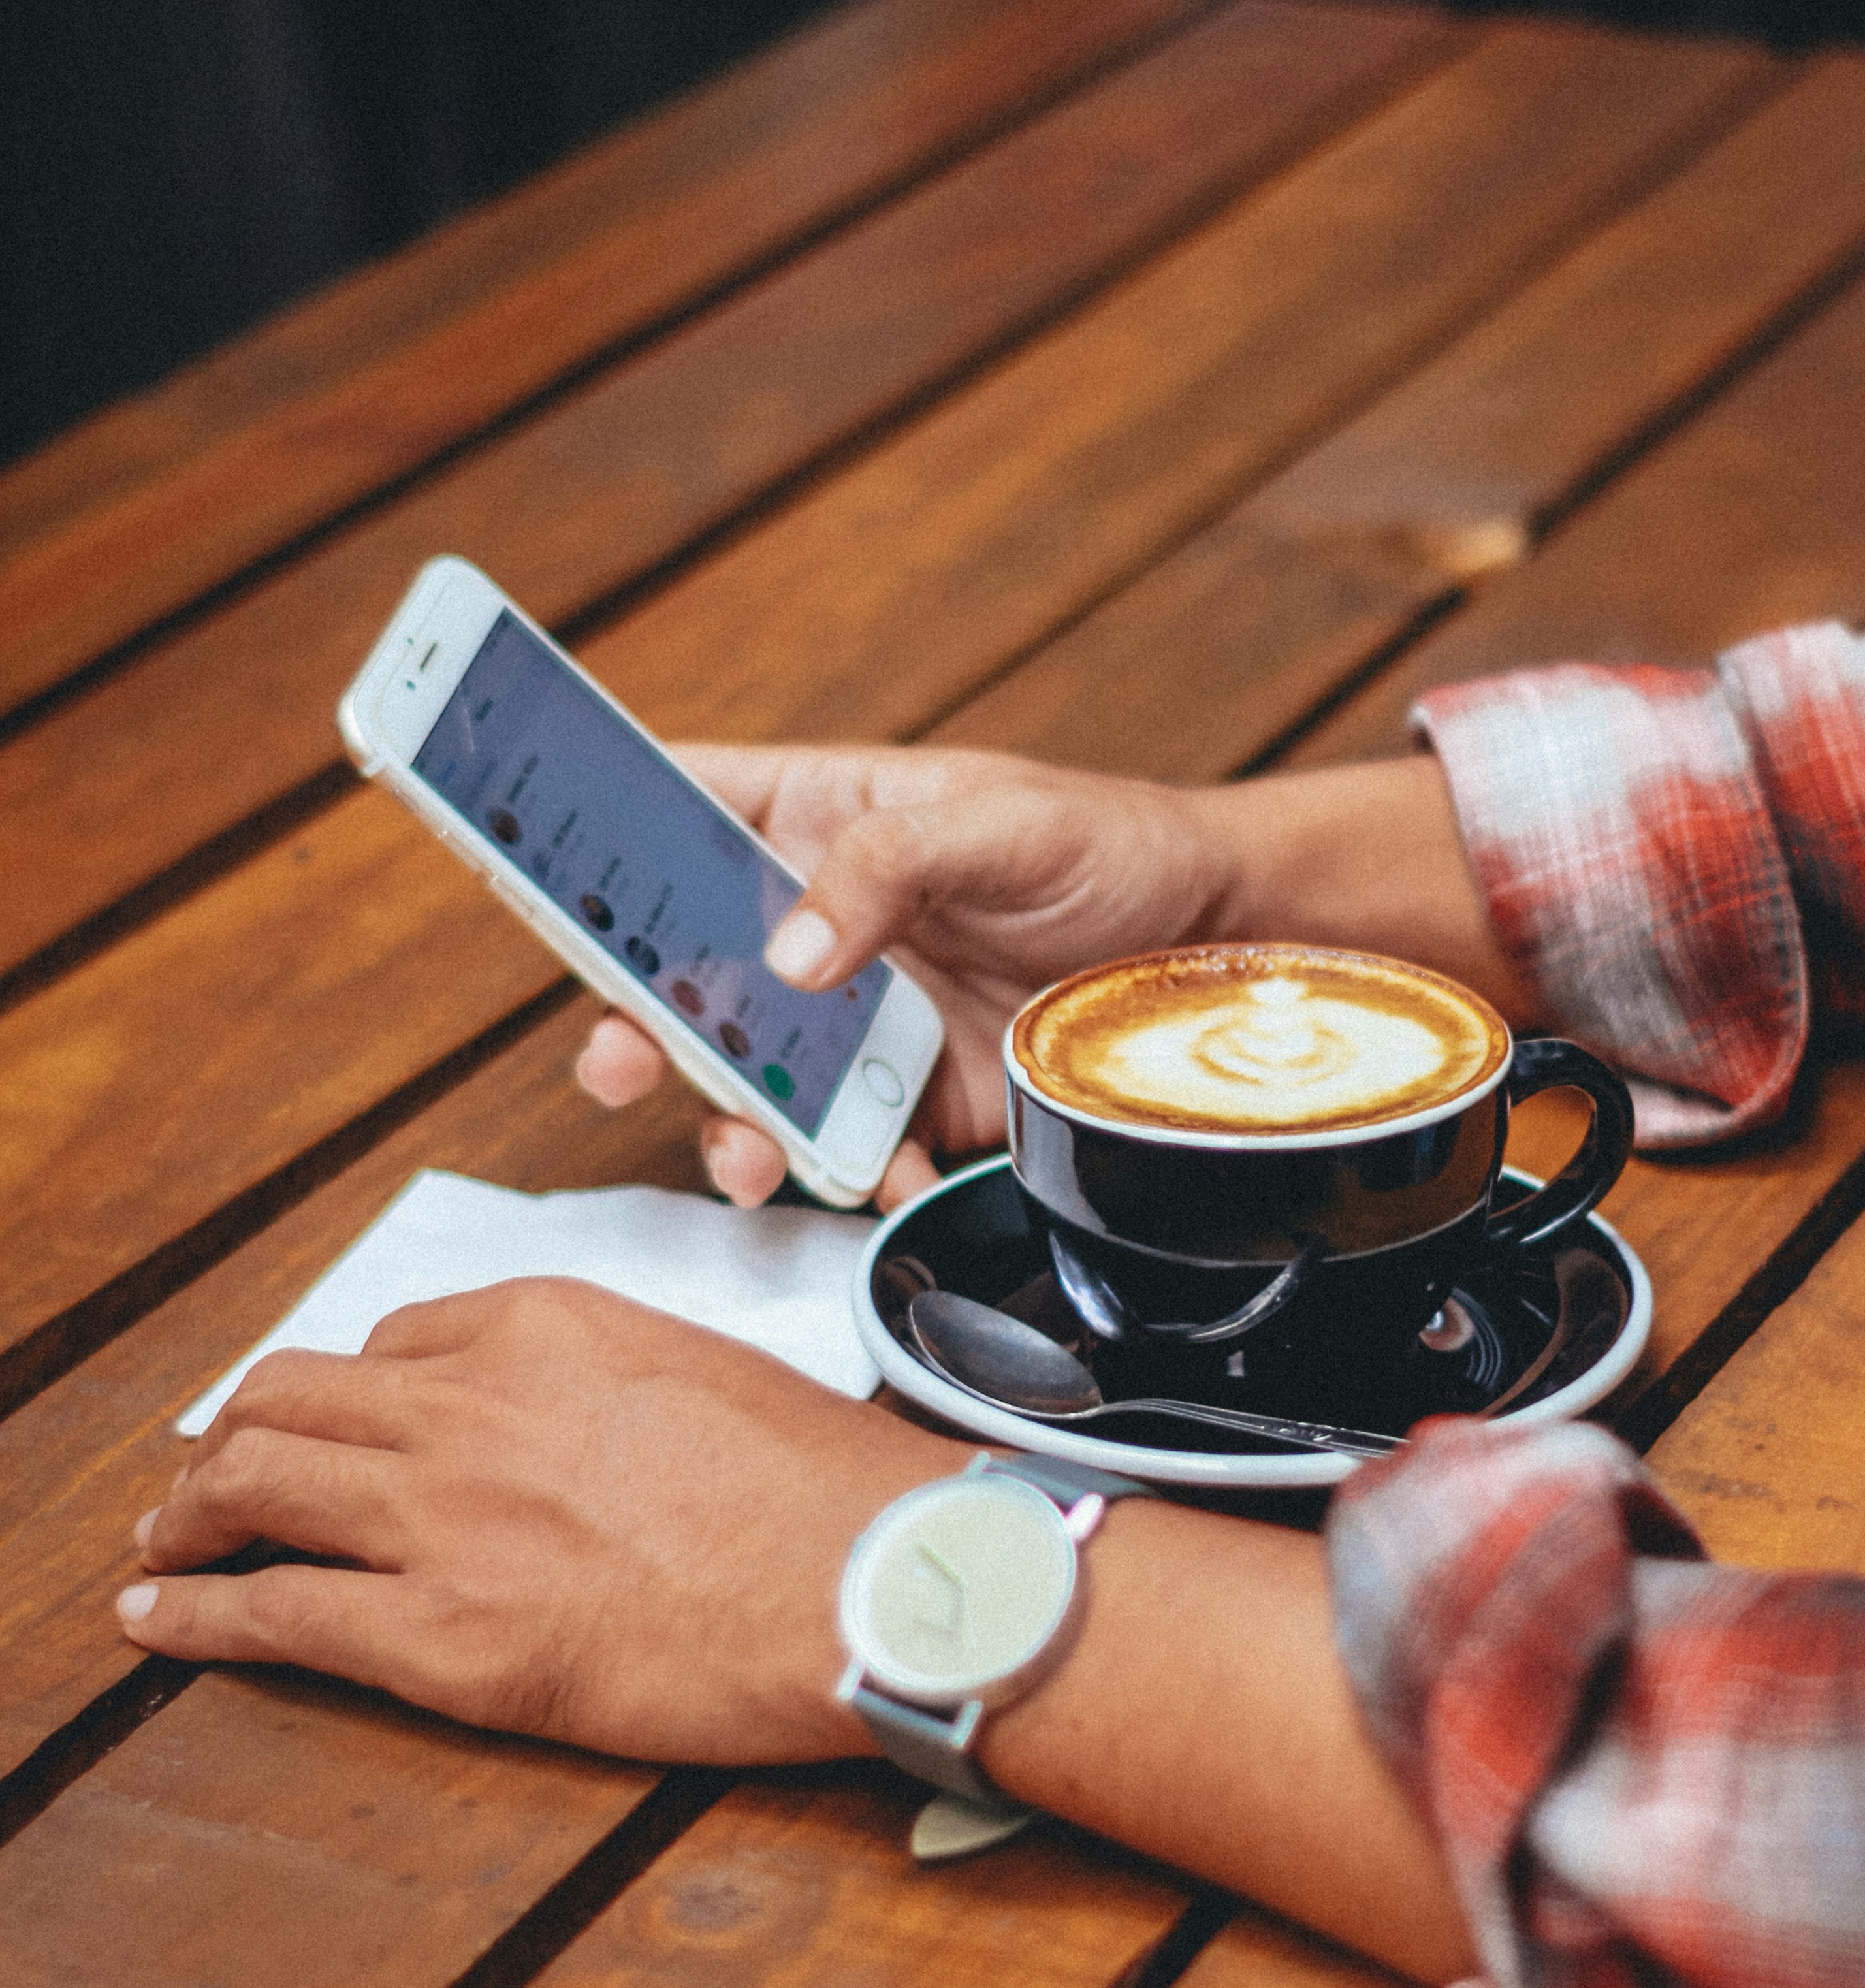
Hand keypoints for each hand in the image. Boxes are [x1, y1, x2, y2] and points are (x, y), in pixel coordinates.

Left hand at [113, 1277, 1471, 1985]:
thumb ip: (605, 1380)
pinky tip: (153, 1612)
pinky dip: (190, 1609)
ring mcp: (445, 1517)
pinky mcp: (439, 1634)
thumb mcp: (706, 1375)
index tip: (327, 1424)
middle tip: (210, 1476)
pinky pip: (272, 1609)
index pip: (393, 1342)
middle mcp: (472, 1402)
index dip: (344, 1391)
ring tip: (163, 1538)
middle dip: (234, 1437)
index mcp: (544, 1324)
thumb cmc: (824, 1496)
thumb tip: (568, 1425)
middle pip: (292, 1400)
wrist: (876, 1582)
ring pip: (254, 1485)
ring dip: (190, 1510)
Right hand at [575, 743, 1512, 1210]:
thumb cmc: (1113, 847)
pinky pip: (850, 1153)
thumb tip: (789, 955)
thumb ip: (884, 866)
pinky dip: (857, 1178)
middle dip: (631, 1024)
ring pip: (744, 1081)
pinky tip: (893, 1174)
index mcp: (811, 820)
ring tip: (742, 1154)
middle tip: (623, 1061)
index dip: (582, 835)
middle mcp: (814, 927)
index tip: (518, 870)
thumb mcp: (1002, 822)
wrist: (1224, 957)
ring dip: (726, 1125)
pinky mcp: (913, 1102)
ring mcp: (856, 1023)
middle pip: (674, 971)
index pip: (669, 809)